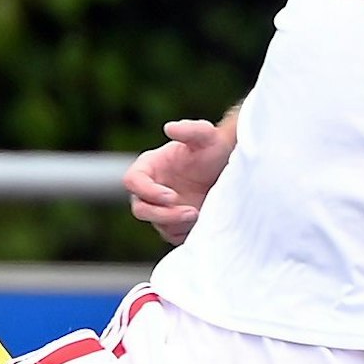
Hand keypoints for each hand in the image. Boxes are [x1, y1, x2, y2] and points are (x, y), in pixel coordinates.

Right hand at [123, 119, 234, 244]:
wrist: (231, 170)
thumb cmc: (214, 149)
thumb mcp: (206, 135)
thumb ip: (190, 129)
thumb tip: (169, 128)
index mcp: (149, 167)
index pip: (132, 181)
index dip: (148, 191)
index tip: (171, 196)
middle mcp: (150, 189)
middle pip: (140, 209)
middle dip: (163, 214)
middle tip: (191, 212)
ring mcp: (162, 209)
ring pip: (158, 224)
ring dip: (178, 224)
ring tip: (201, 214)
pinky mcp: (175, 224)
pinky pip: (173, 235)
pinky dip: (186, 232)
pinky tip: (203, 222)